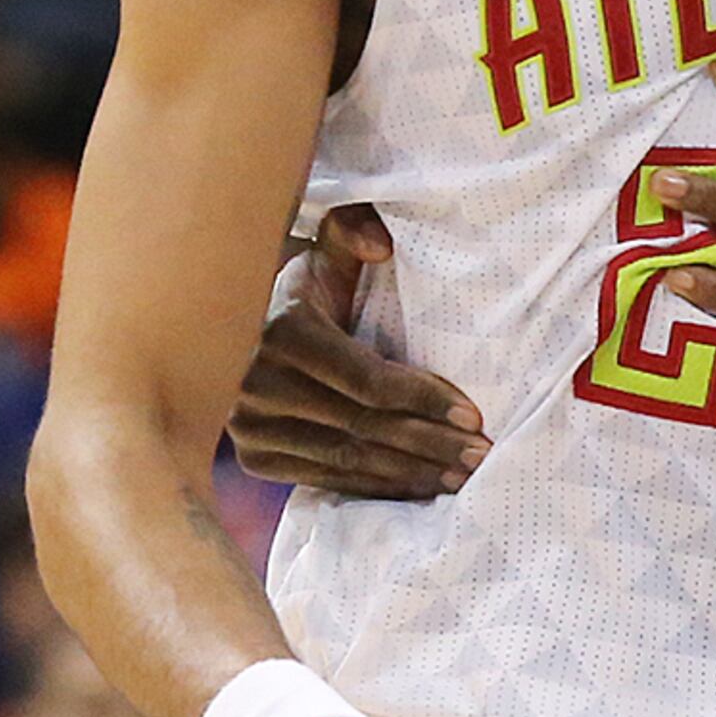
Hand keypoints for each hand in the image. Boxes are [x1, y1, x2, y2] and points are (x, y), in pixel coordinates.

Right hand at [232, 206, 490, 498]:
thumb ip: (351, 229)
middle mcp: (255, 384)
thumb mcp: (322, 250)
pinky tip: (418, 487)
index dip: (424, 398)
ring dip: (411, 473)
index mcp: (281, 331)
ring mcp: (249, 427)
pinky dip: (375, 486)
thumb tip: (381, 245)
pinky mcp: (252, 458)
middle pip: (363, 426)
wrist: (233, 329)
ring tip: (462, 477)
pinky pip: (325, 479)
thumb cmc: (301, 287)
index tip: (474, 414)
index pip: (368, 380)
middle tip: (481, 454)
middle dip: (430, 443)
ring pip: (347, 459)